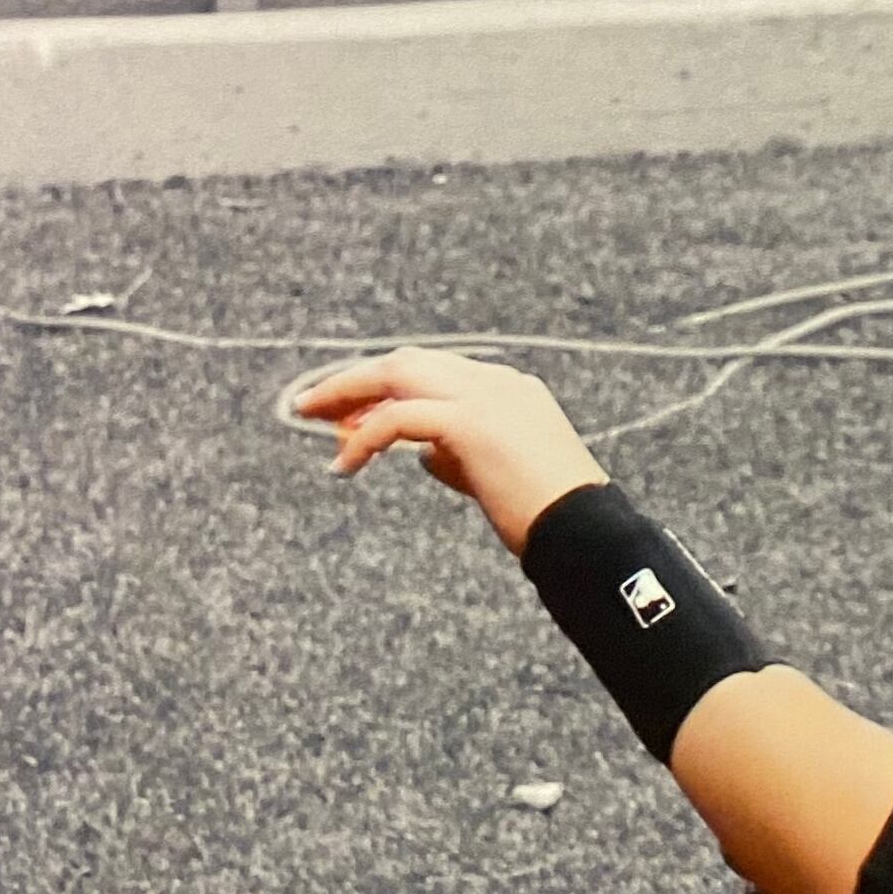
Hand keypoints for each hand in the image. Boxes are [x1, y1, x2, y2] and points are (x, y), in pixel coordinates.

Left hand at [293, 346, 609, 558]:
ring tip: (309, 416)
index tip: (346, 413)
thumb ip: (460, 456)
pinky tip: (344, 466)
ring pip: (399, 372)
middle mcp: (496, 382)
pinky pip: (398, 419)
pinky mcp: (472, 423)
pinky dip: (364, 439)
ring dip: (348, 392)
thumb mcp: (497, 475)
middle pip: (408, 361)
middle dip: (355, 379)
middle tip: (311, 405)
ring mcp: (487, 397)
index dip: (383, 387)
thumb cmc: (546, 516)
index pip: (431, 371)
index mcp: (508, 389)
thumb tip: (421, 453)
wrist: (583, 532)